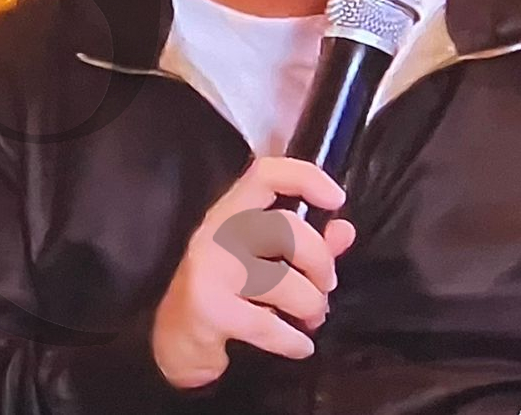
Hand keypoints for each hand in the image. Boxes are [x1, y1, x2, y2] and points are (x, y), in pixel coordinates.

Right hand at [150, 157, 357, 389]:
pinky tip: (298, 345)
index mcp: (231, 214)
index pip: (265, 175)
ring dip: (309, 306)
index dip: (305, 178)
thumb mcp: (265, 265)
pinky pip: (268, 324)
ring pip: (282, 279)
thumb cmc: (224, 296)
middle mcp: (216, 234)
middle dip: (319, 261)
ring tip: (310, 319)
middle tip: (325, 286)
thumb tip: (344, 231)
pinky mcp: (208, 308)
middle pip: (285, 227)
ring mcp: (209, 269)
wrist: (176, 342)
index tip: (336, 199)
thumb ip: (307, 246)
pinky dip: (293, 340)